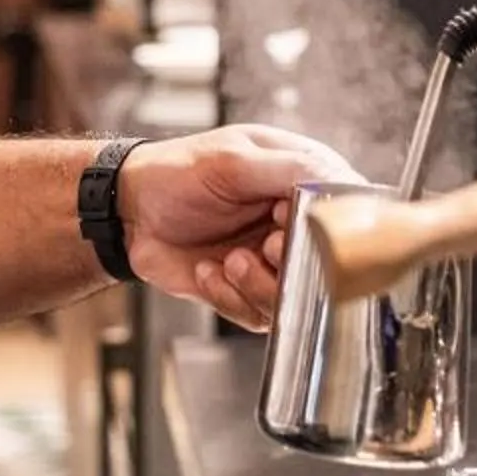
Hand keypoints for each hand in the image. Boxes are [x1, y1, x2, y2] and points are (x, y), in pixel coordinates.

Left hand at [119, 125, 363, 330]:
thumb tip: (335, 181)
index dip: (328, 226)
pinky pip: (260, 316)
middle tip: (264, 245)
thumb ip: (287, 169)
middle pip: (329, 264)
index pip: (347, 211)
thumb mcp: (232, 159)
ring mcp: (274, 261)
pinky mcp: (249, 292)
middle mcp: (295, 223)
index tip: (292, 222)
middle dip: (292, 262)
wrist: (129, 211)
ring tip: (230, 261)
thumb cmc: (175, 172)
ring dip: (259, 284)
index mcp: (301, 179)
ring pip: (297, 298)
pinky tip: (208, 271)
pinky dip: (231, 297)